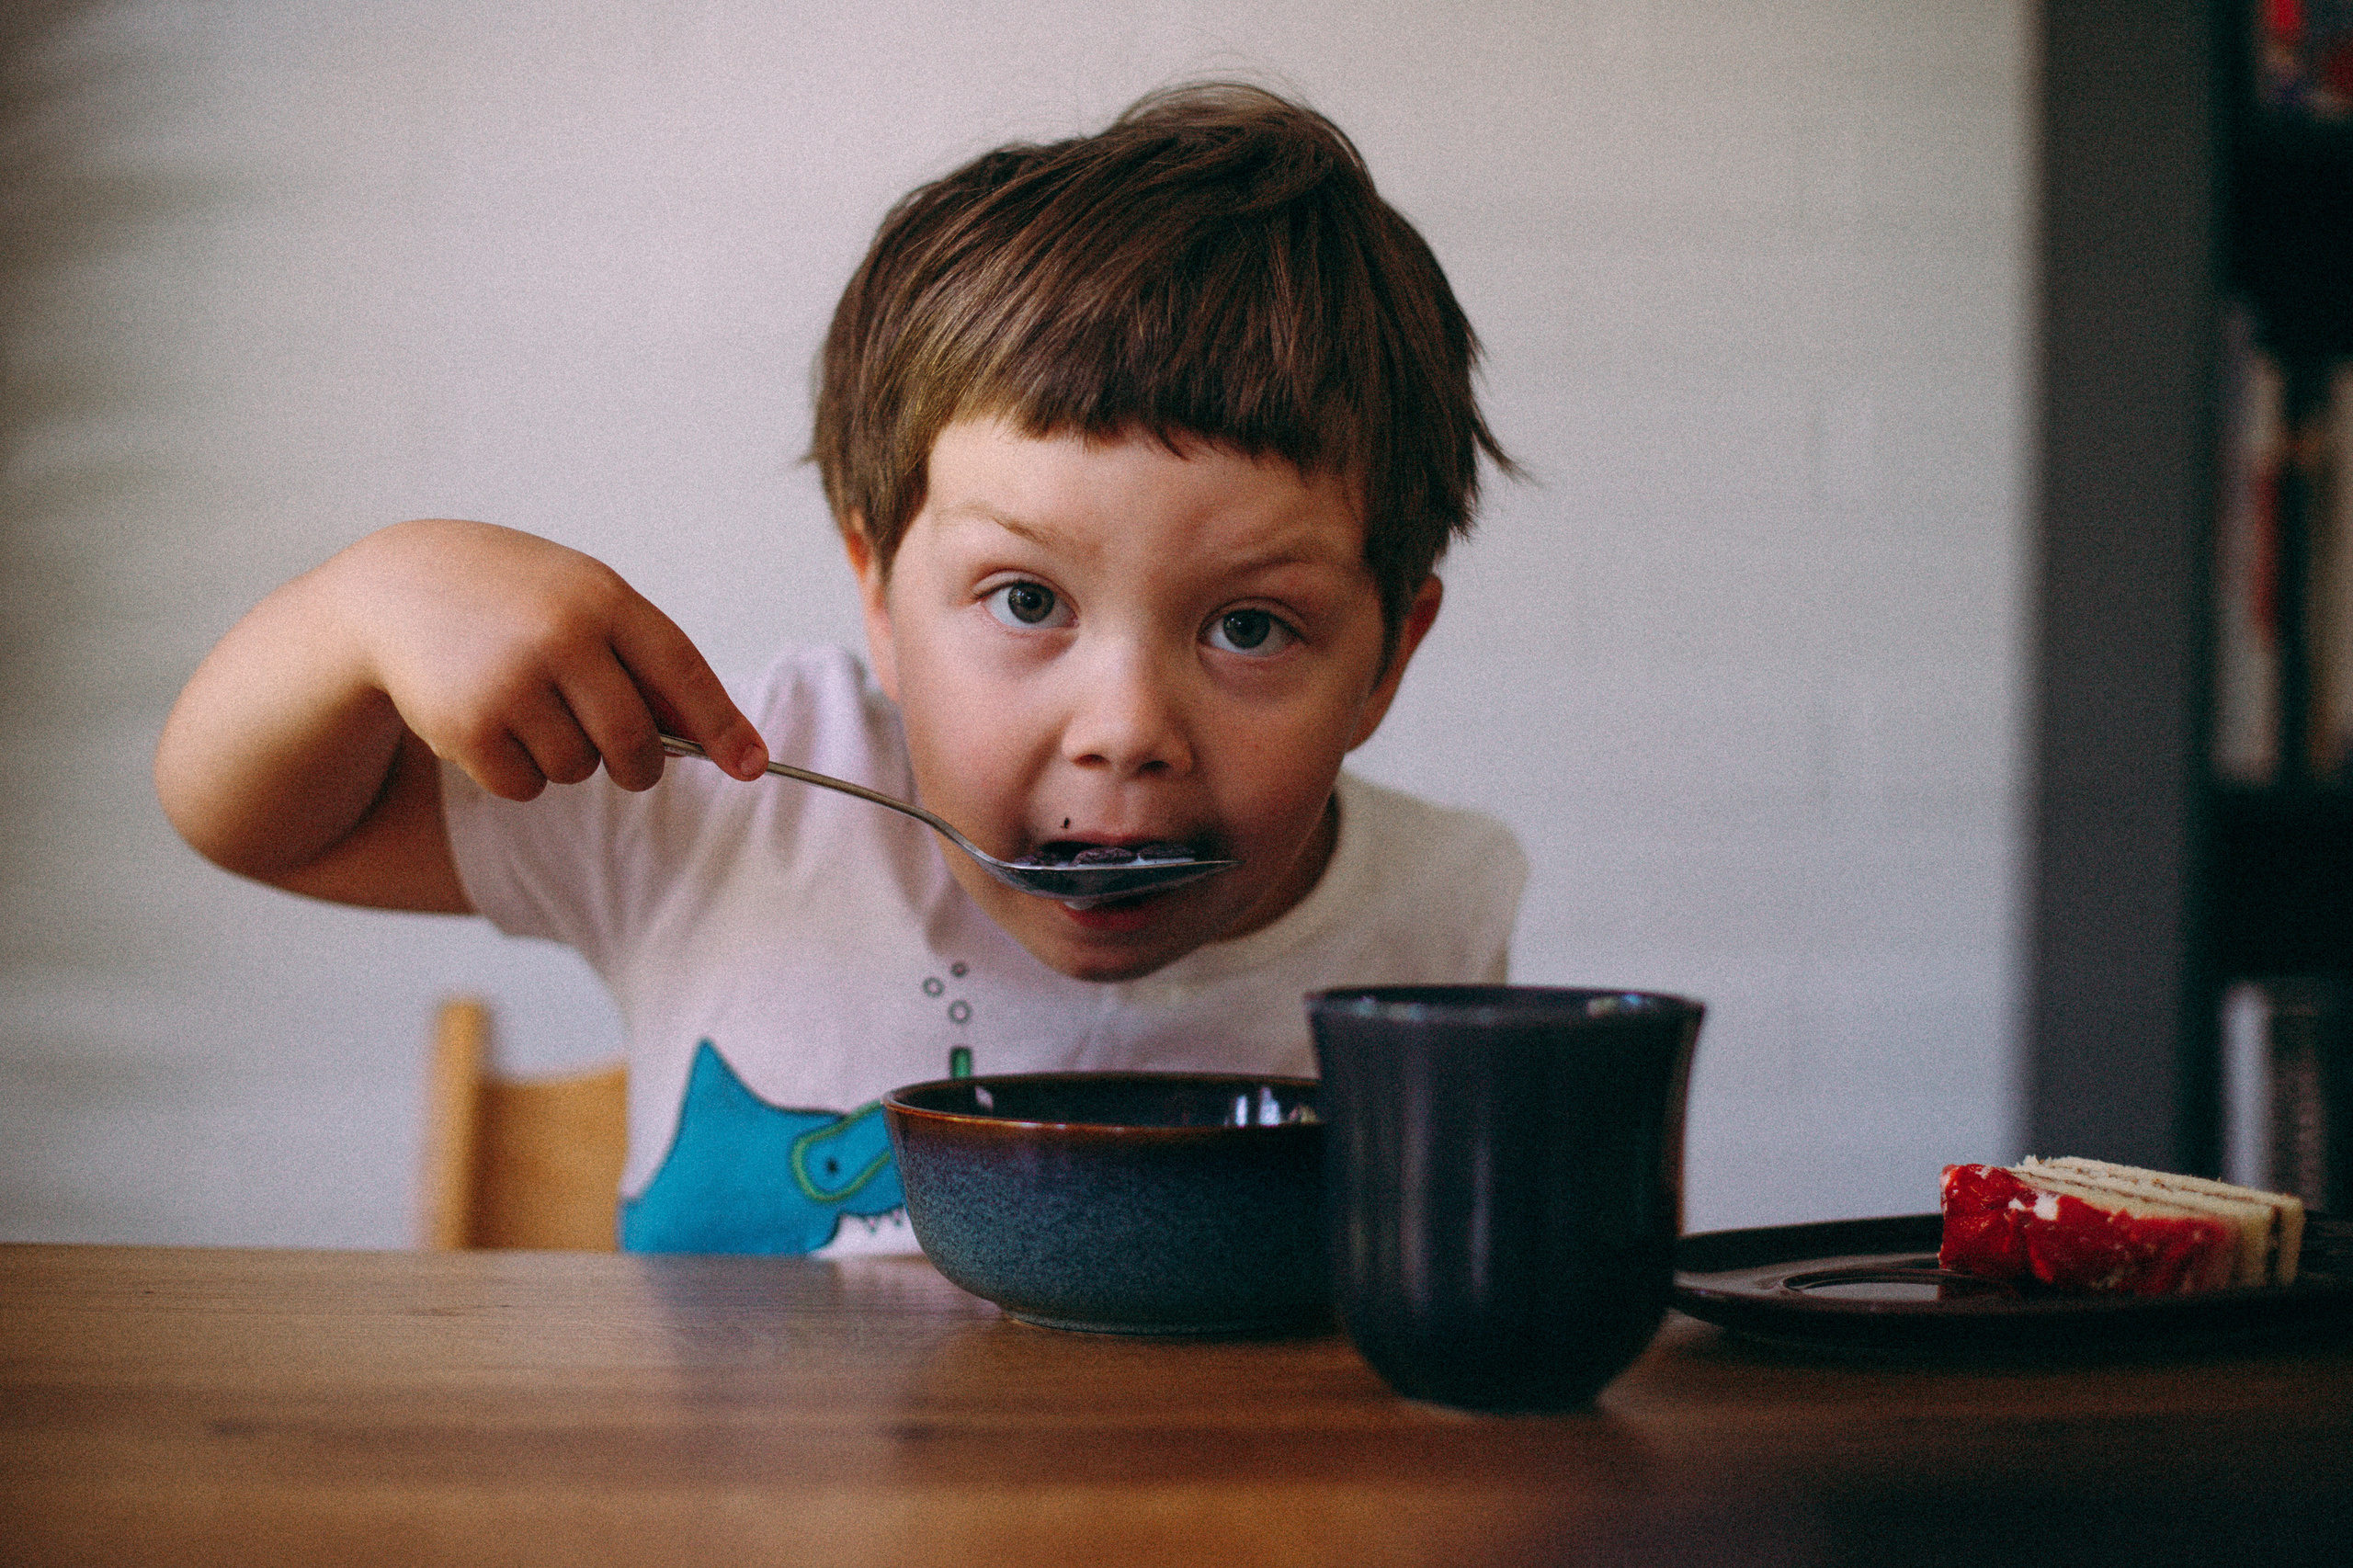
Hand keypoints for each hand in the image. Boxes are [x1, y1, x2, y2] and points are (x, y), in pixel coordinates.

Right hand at [337, 518, 768, 798]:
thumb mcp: (583, 600)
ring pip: (578, 770)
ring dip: (567, 759)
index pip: (683, 673)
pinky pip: (526, 786)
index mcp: (603, 598)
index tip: (753, 767)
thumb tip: (716, 743)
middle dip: (641, 766)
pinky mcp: (466, 725)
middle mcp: (560, 636)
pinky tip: (492, 724)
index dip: (723, 728)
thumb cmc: (517, 600)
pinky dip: (519, 774)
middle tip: (629, 761)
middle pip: (634, 743)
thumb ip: (645, 661)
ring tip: (531, 708)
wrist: (399, 587)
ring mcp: (511, 681)